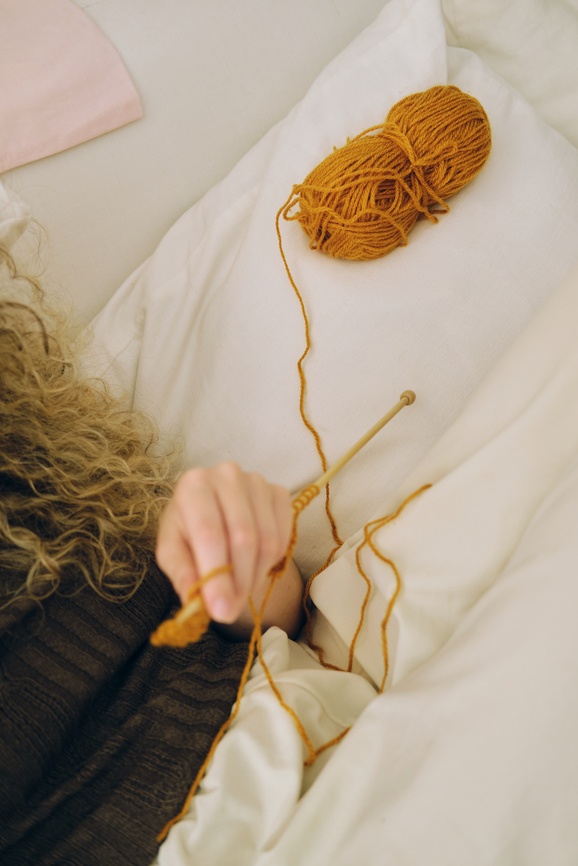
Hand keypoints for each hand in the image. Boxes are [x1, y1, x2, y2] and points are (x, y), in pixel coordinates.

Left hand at [156, 462, 302, 637]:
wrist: (212, 510)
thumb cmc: (187, 530)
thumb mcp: (172, 551)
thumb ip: (182, 573)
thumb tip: (196, 602)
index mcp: (193, 485)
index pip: (209, 534)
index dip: (217, 576)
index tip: (221, 611)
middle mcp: (227, 474)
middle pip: (243, 538)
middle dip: (239, 582)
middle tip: (230, 610)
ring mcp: (257, 481)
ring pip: (267, 541)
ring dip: (255, 576)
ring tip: (239, 589)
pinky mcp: (279, 492)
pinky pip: (284, 536)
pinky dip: (272, 561)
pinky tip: (255, 566)